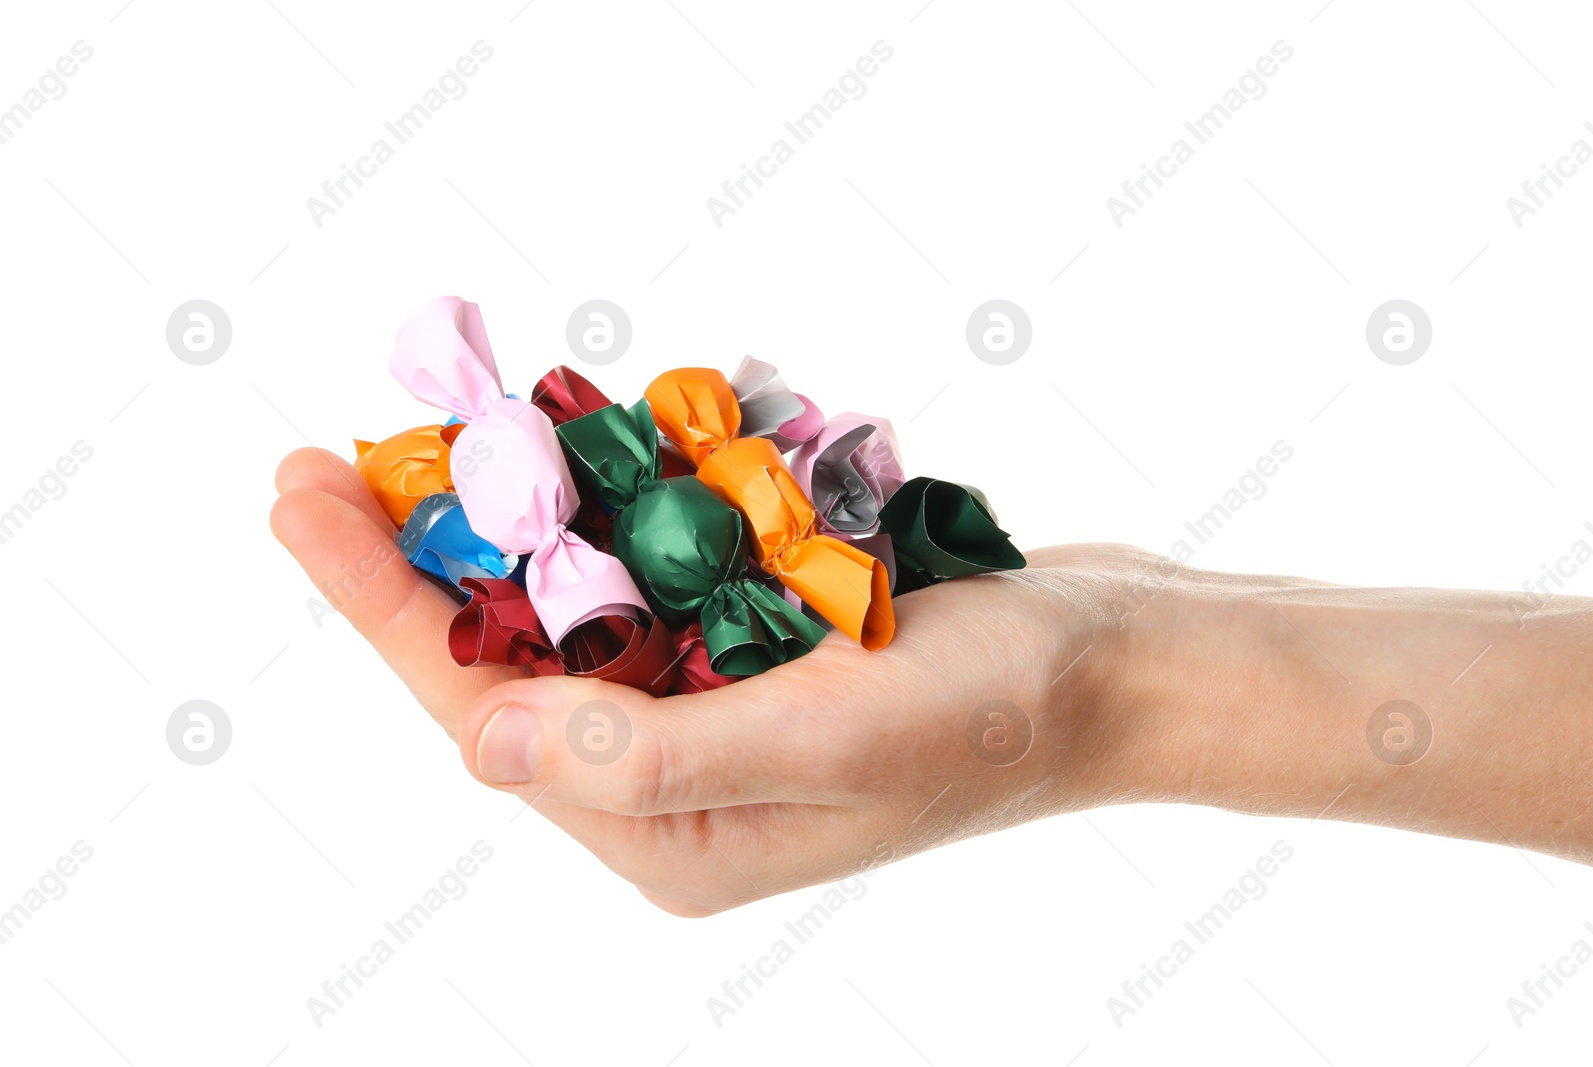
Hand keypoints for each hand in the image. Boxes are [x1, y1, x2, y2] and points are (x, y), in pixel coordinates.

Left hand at [269, 447, 1145, 914]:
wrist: (1117, 663)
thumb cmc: (1000, 713)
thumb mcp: (831, 741)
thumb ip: (654, 752)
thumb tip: (480, 744)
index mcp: (671, 831)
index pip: (488, 710)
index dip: (383, 601)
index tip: (303, 494)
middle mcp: (675, 775)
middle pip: (512, 647)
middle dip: (425, 547)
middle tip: (333, 449)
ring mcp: (716, 702)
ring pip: (579, 596)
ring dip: (520, 510)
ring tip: (449, 420)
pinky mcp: (758, 641)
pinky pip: (658, 564)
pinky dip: (622, 498)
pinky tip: (592, 432)